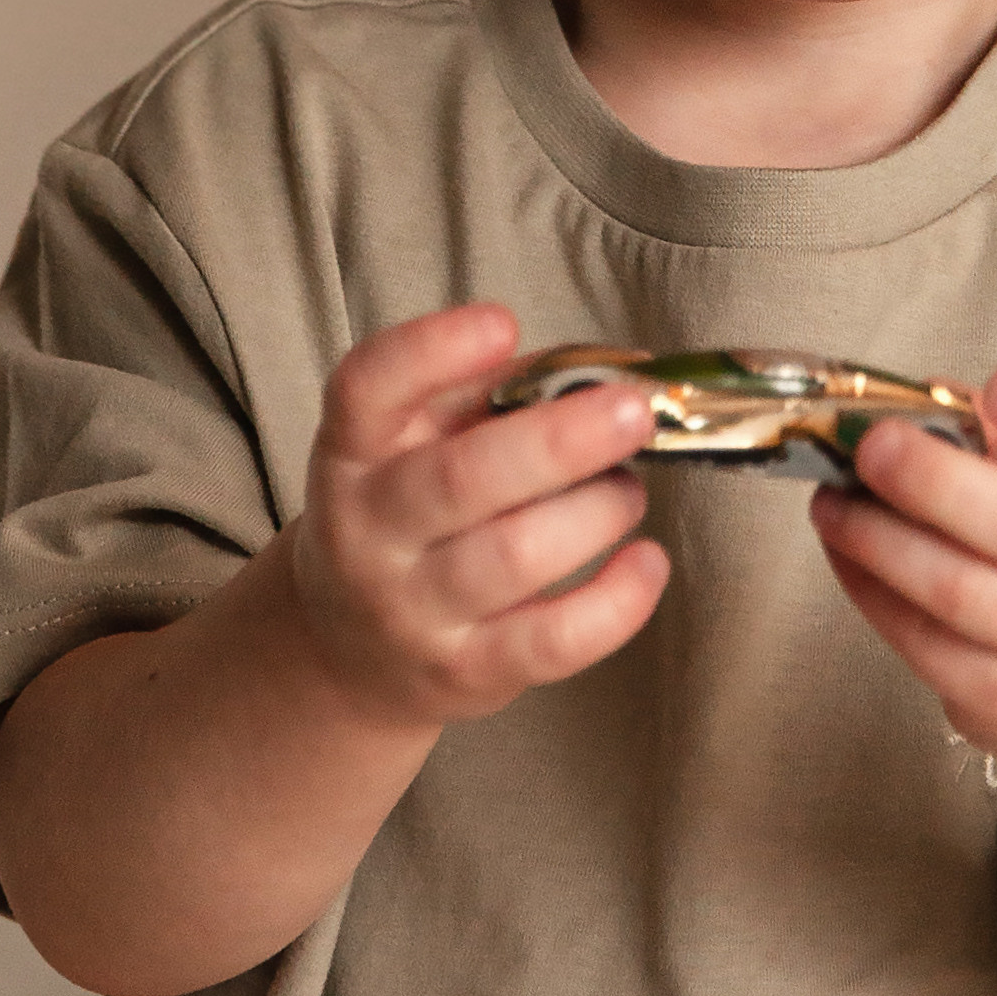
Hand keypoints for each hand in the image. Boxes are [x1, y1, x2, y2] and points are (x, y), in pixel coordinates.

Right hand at [287, 303, 668, 729]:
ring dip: (596, 511)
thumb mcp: (414, 442)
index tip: (502, 323)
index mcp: (352, 451)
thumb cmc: (407, 516)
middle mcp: (367, 530)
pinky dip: (615, 603)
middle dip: (559, 440)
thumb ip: (488, 395)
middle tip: (633, 411)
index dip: (430, 350)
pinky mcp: (464, 672)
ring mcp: (411, 609)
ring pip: (514, 556)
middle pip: (460, 478)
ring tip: (630, 488)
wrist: (348, 652)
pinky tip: (648, 563)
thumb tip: (607, 370)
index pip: (366, 388)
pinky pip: (550, 642)